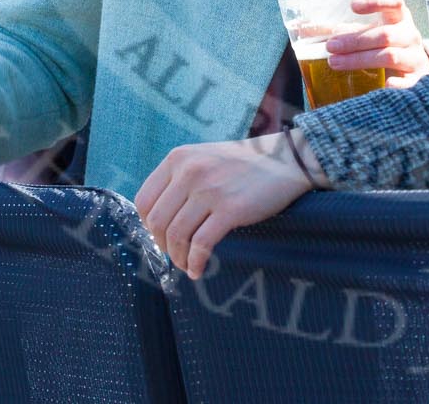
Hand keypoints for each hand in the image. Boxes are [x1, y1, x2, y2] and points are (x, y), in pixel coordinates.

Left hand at [135, 132, 317, 278]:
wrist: (284, 159)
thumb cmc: (242, 163)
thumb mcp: (202, 158)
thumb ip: (179, 179)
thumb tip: (156, 220)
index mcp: (178, 158)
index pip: (143, 201)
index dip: (147, 226)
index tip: (159, 237)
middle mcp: (190, 172)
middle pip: (157, 222)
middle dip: (162, 246)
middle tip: (174, 254)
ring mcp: (210, 190)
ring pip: (176, 236)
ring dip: (178, 258)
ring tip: (186, 265)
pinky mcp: (231, 209)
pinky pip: (201, 245)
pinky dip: (195, 263)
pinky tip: (198, 270)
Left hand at [326, 0, 428, 85]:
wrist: (415, 68)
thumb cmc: (387, 45)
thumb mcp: (370, 32)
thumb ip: (343, 30)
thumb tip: (304, 28)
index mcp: (399, 17)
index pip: (394, 1)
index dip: (376, 1)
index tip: (353, 5)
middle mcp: (410, 34)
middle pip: (385, 34)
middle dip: (355, 40)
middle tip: (330, 46)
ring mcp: (415, 57)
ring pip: (390, 56)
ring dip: (360, 59)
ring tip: (335, 62)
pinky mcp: (417, 78)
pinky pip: (409, 82)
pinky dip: (397, 84)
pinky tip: (384, 85)